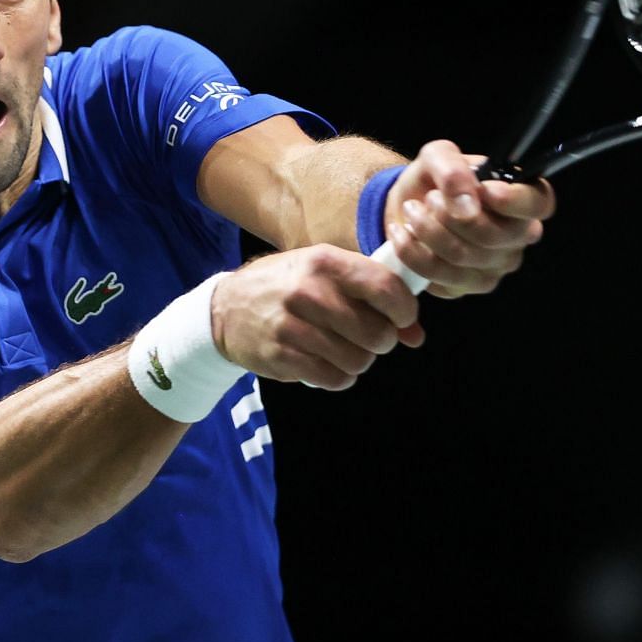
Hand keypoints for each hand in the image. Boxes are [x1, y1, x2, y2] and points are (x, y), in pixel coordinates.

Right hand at [211, 245, 423, 389]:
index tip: (401, 318)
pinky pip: (334, 379)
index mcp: (325, 262)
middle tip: (367, 337)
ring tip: (342, 349)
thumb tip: (415, 335)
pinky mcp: (281, 356)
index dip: (404, 309)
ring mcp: (292, 326)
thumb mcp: (325, 275)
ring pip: (358, 361)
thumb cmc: (287, 287)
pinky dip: (338, 376)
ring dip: (358, 360)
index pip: (386, 286)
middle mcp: (309, 292)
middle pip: (377, 333)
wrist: (226, 309)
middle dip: (381, 341)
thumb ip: (372, 297)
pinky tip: (326, 362)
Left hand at [383, 140, 554, 298]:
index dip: (515, 201)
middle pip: (492, 236)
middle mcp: (517, 237)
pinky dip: (411, 251)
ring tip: (412, 210)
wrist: (407, 208)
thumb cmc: (434, 181)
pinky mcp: (466, 287)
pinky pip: (438, 276)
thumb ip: (453, 168)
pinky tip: (402, 234)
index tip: (483, 190)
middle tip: (429, 198)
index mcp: (521, 199)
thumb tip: (468, 203)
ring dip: (426, 230)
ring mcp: (494, 267)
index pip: (539, 203)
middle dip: (449, 214)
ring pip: (461, 256)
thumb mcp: (438, 157)